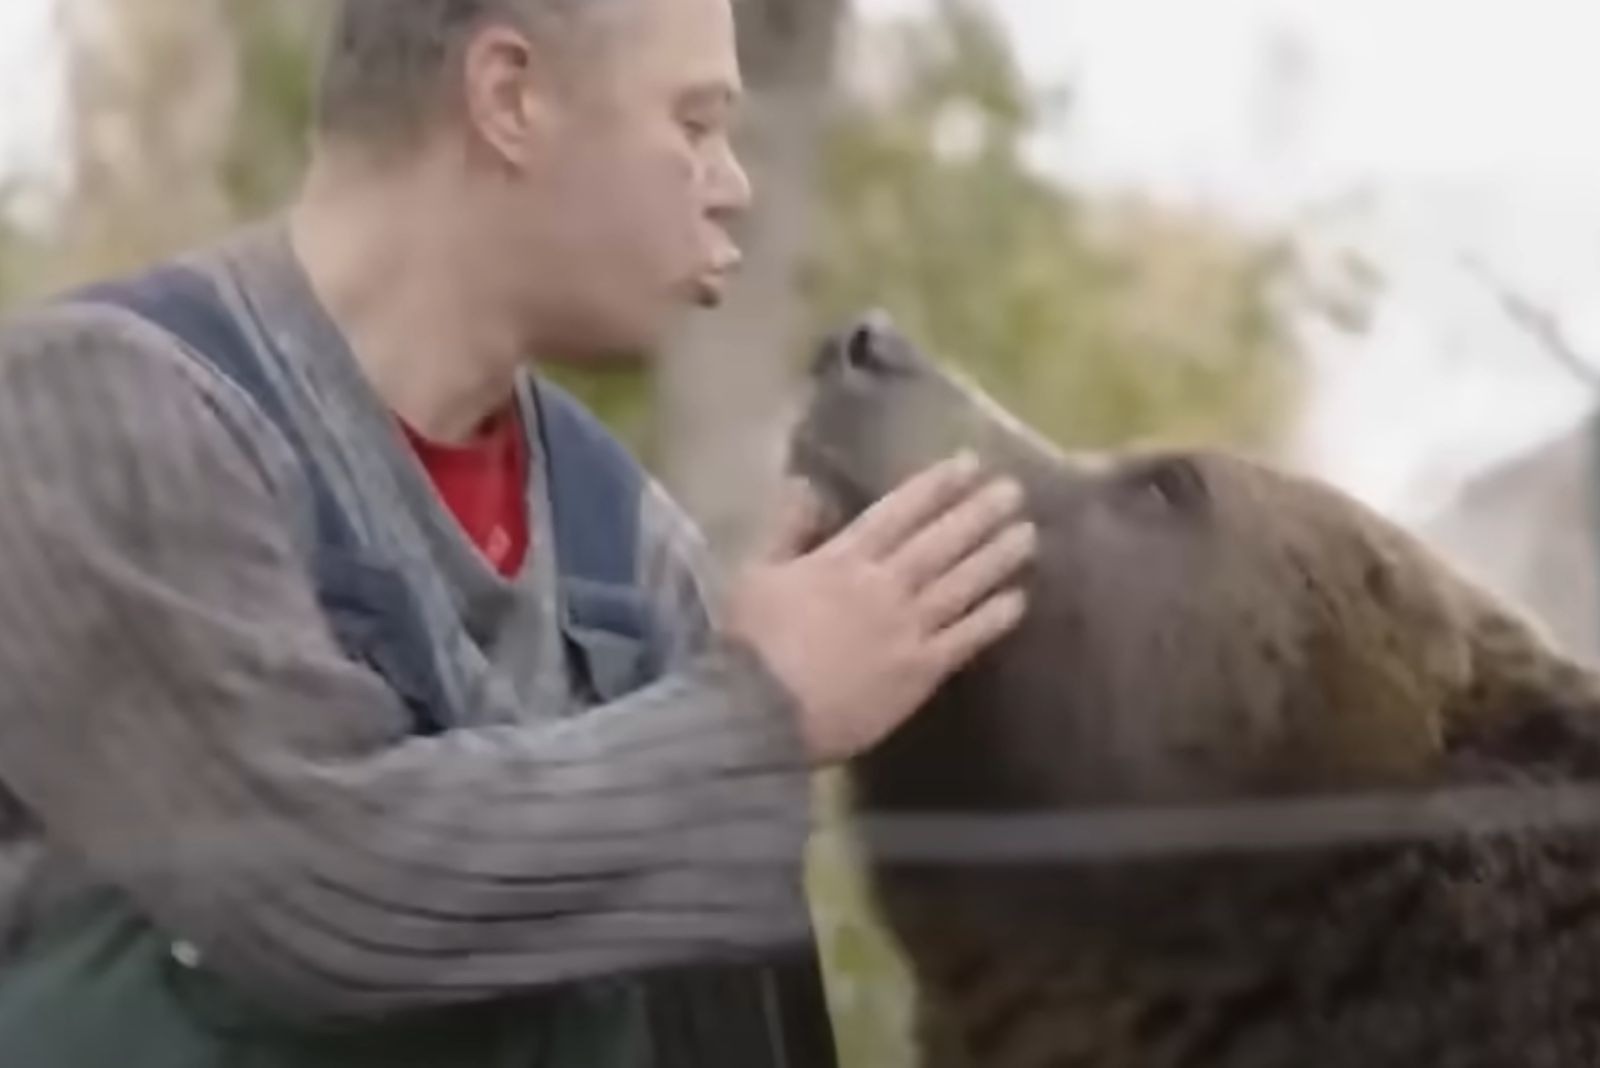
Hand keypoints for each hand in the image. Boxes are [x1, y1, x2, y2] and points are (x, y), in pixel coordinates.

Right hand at [723, 454, 1035, 764]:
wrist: (759, 715)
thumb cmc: (748, 645)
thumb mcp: (754, 574)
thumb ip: (785, 530)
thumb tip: (805, 487)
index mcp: (842, 559)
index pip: (898, 512)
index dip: (935, 486)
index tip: (968, 464)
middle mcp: (884, 586)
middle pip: (940, 541)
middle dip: (978, 512)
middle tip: (1014, 490)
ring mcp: (907, 629)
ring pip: (961, 584)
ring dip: (996, 556)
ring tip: (1028, 533)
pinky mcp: (920, 673)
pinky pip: (965, 639)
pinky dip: (994, 618)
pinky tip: (1018, 600)